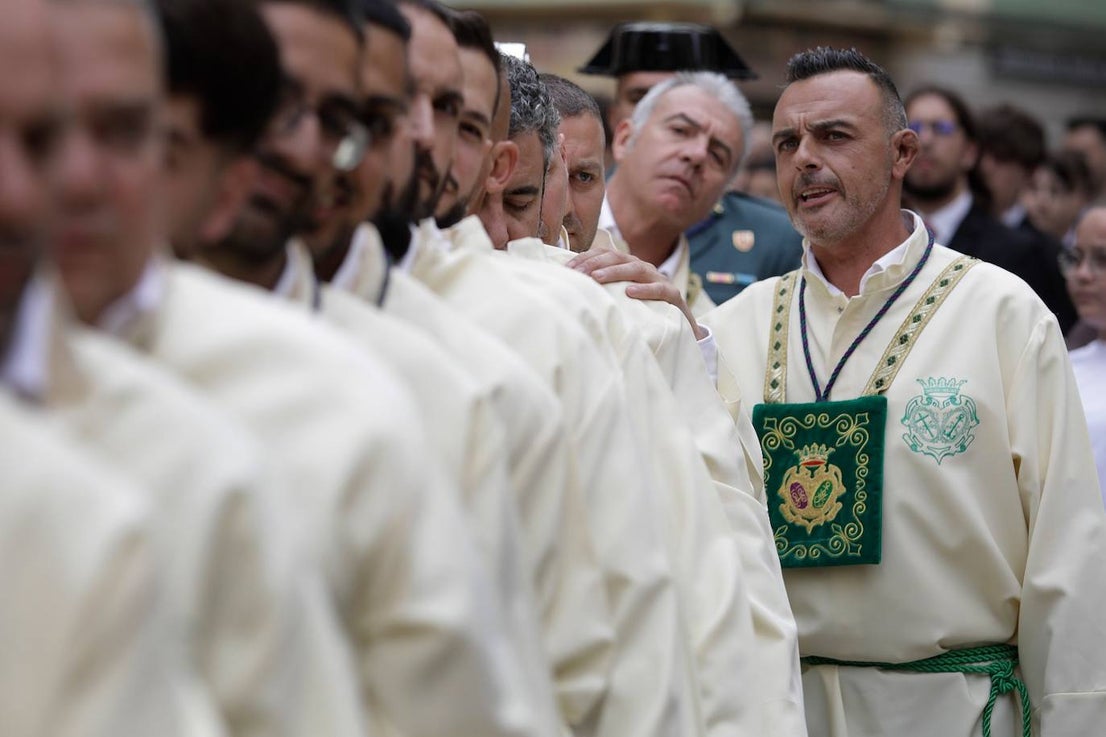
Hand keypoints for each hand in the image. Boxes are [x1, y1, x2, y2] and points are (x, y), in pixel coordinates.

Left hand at [567, 248, 706, 339]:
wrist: (680, 327)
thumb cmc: (642, 312)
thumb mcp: (620, 300)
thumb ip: (601, 292)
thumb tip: (568, 289)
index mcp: (628, 266)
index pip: (604, 254)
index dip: (585, 258)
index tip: (566, 269)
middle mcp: (643, 268)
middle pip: (617, 258)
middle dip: (595, 263)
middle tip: (577, 274)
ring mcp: (659, 279)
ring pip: (636, 269)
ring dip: (615, 272)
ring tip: (596, 278)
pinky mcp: (674, 296)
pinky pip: (661, 289)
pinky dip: (646, 289)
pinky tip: (630, 293)